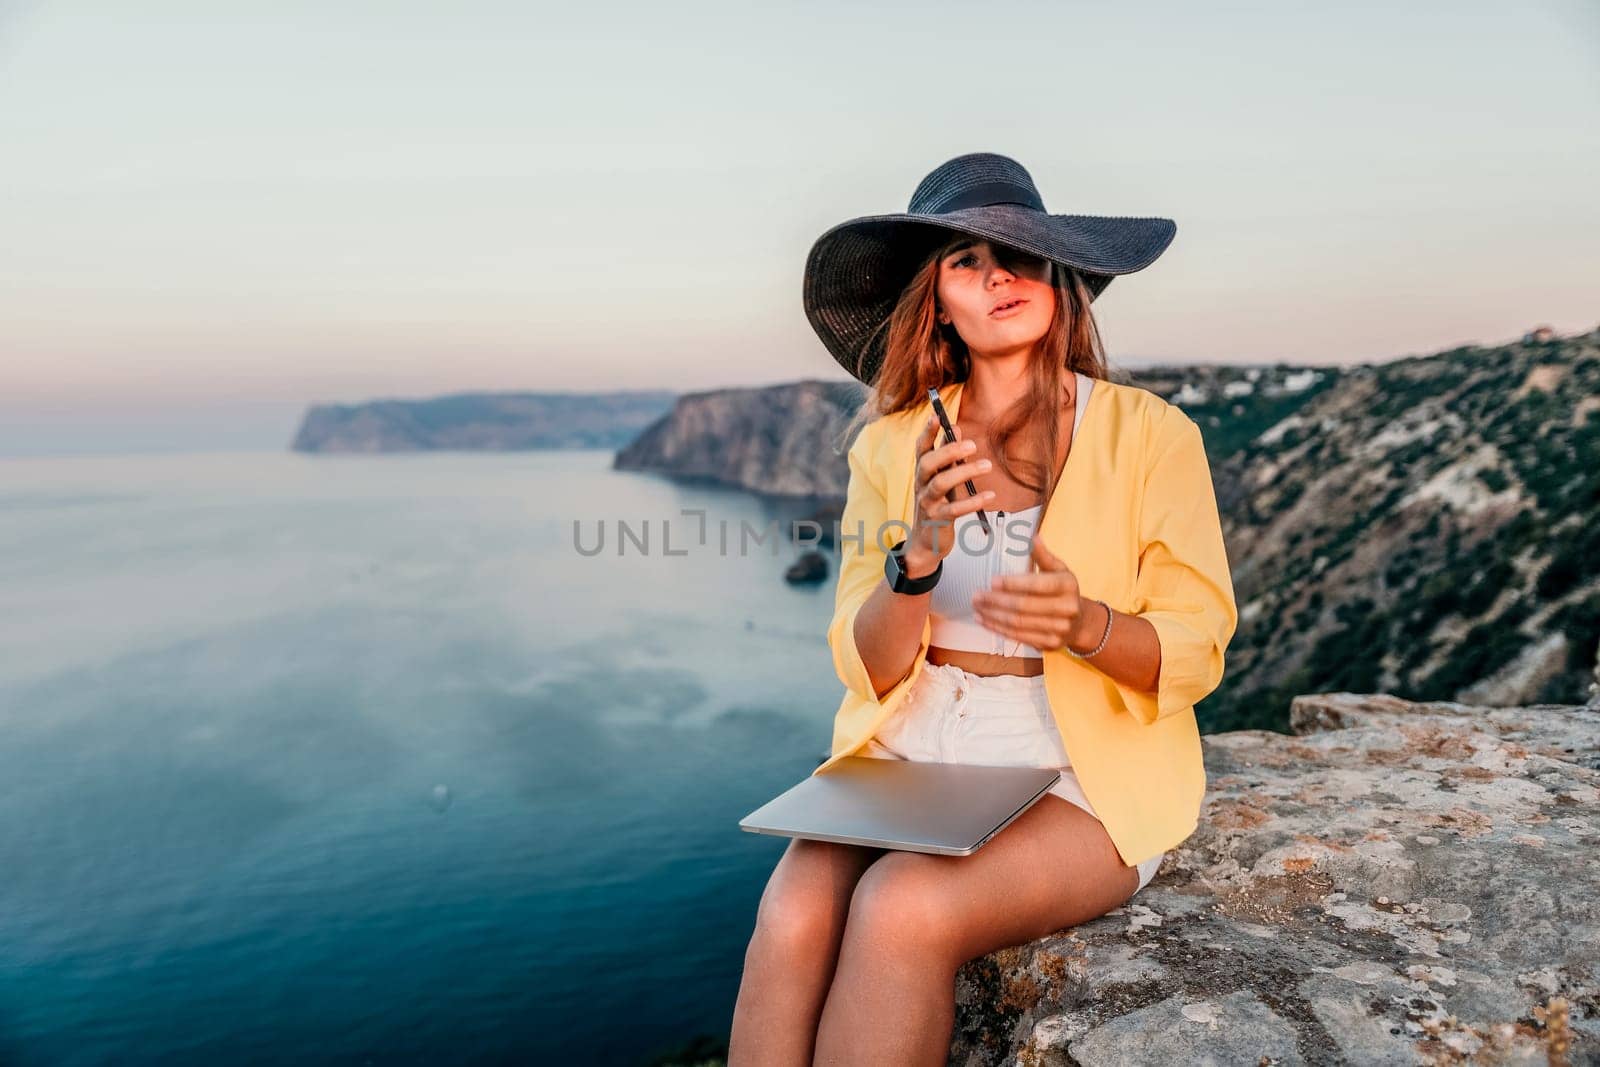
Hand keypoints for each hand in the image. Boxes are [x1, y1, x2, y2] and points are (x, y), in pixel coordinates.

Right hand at [904, 413, 994, 576]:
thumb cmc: (937, 504)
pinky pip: (954, 510)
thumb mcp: (941, 479)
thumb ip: (948, 457)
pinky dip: (973, 502)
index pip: (921, 448)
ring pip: (941, 484)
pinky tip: (990, 496)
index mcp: (922, 472)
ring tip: (987, 465)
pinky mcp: (938, 520)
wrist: (926, 542)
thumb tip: (956, 430)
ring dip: (964, 472)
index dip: (927, 433)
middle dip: (949, 451)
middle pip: (928, 463)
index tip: (936, 417)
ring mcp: (928, 503)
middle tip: (972, 445)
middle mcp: (921, 485)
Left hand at [971, 534, 1100, 652]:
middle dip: (996, 601)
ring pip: (1019, 623)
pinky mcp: (1049, 644)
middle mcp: (1067, 608)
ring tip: (977, 607)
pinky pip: (1018, 637)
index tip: (992, 581)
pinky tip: (985, 621)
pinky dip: (998, 629)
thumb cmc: (1063, 591)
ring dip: (993, 616)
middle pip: (1024, 606)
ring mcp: (1059, 629)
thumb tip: (1033, 537)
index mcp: (1068, 585)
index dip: (1013, 584)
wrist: (1080, 623)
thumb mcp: (1059, 570)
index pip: (1038, 584)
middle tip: (977, 595)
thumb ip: (1044, 556)